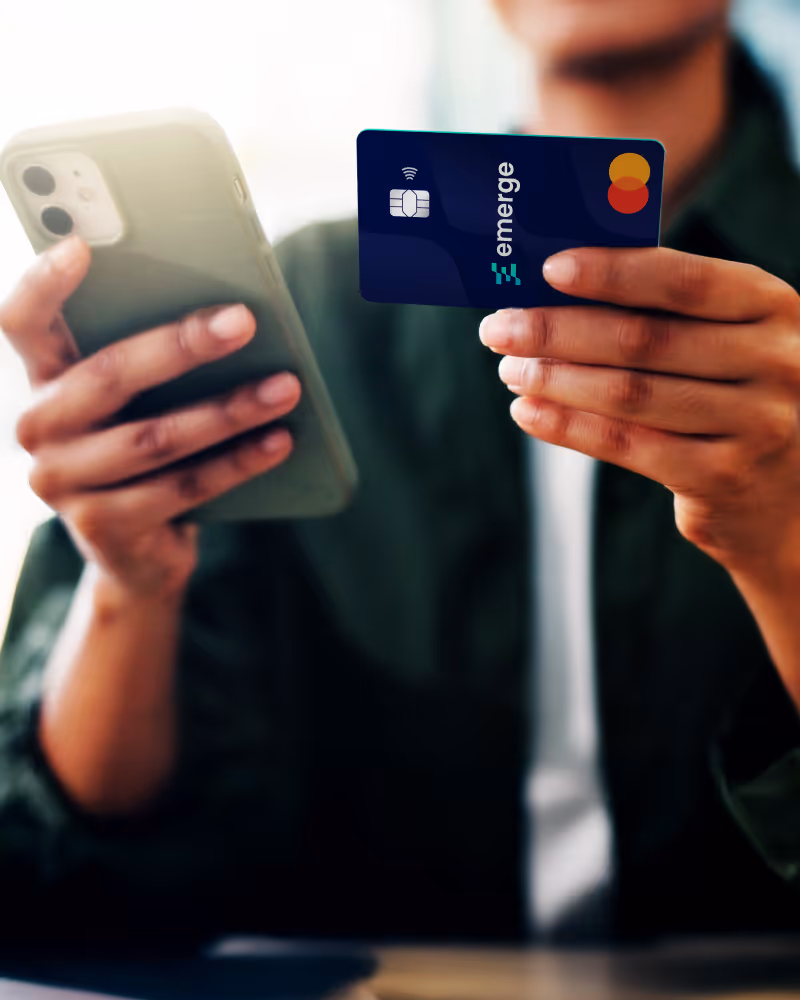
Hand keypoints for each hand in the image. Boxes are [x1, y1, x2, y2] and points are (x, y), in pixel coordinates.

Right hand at [0, 236, 300, 598]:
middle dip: (182, 346)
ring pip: (155, 437)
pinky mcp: (103, 528)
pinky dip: (238, 462)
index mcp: (41, 381)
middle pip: (108, 375)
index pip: (22, 323)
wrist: (134, 552)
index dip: (44, 284)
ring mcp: (63, 484)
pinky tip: (279, 440)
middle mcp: (37, 430)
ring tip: (285, 386)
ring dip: (229, 410)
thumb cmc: (142, 452)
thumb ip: (149, 360)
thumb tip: (227, 316)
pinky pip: (183, 488)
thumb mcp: (133, 404)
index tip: (82, 245)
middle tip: (243, 321)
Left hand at [479, 246, 799, 584]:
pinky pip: (627, 446)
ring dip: (555, 379)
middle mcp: (775, 362)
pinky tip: (527, 412)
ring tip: (509, 370)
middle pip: (644, 340)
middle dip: (558, 331)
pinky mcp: (722, 478)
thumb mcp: (725, 340)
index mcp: (773, 306)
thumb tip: (556, 290)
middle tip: (499, 328)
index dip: (613, 273)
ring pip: (630, 394)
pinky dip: (567, 427)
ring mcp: (756, 424)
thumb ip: (665, 314)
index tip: (548, 268)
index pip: (684, 281)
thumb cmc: (733, 395)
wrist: (787, 492)